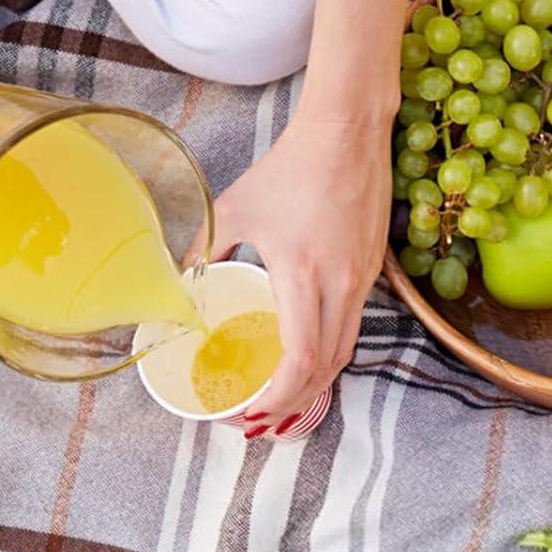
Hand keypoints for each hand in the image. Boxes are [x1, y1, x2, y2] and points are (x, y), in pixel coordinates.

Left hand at [207, 106, 392, 434]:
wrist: (348, 134)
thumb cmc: (291, 168)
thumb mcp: (236, 206)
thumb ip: (205, 247)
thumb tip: (181, 281)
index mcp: (304, 274)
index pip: (301, 357)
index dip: (279, 395)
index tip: (254, 410)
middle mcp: (340, 286)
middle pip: (326, 368)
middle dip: (294, 401)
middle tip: (263, 417)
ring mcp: (361, 281)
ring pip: (345, 352)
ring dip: (315, 382)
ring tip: (284, 397)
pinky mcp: (371, 273)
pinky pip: (352, 327)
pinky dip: (329, 352)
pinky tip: (307, 355)